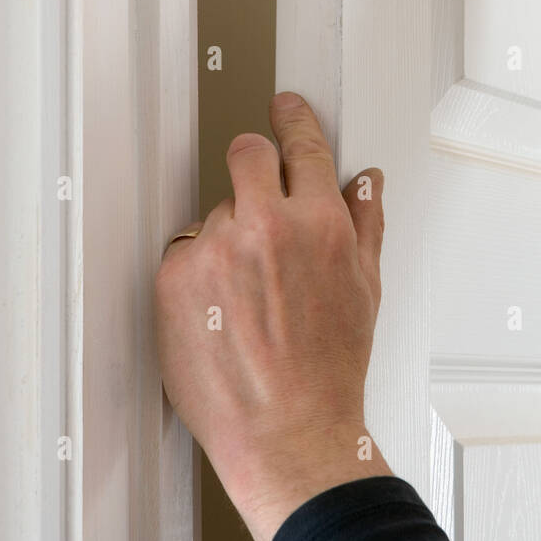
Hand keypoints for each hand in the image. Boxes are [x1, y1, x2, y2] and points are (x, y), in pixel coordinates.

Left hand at [154, 91, 390, 540]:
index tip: (285, 107)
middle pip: (246, 153)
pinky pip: (184, 250)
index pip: (303, 144)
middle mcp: (265, 228)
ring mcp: (215, 251)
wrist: (288, 433)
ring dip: (228, 234)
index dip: (293, 119)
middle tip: (259, 189)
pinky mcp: (174, 279)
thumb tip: (365, 183)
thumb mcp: (366, 289)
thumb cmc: (329, 372)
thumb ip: (364, 223)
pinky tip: (220, 309)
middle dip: (254, 162)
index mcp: (319, 224)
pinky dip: (197, 271)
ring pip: (214, 211)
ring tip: (247, 293)